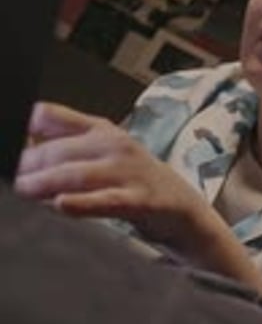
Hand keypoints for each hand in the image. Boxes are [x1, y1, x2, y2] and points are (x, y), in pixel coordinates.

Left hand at [15, 102, 203, 242]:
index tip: (8, 145)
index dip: (23, 127)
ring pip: (75, 175)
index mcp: (98, 129)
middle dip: (28, 165)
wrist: (181, 206)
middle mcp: (112, 145)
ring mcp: (127, 172)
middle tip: (11, 178)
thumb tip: (21, 144)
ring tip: (23, 190)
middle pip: (57, 151)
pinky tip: (62, 205)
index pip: (50, 117)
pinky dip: (82, 204)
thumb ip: (64, 143)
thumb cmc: (134, 180)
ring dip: (44, 182)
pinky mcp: (138, 200)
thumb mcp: (102, 150)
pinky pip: (105, 201)